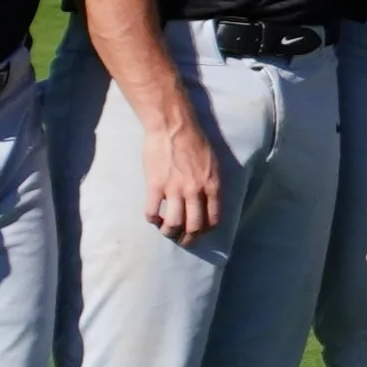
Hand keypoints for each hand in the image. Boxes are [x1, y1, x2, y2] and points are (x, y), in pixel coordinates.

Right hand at [139, 94, 227, 241]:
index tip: (200, 232)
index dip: (206, 230)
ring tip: (166, 231)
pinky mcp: (155, 185)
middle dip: (189, 238)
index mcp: (212, 186)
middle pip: (194, 226)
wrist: (173, 126)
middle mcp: (195, 191)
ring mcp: (175, 189)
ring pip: (173, 224)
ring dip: (169, 232)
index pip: (213, 218)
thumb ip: (211, 183)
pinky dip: (152, 219)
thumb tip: (208, 201)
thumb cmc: (194, 141)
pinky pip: (152, 212)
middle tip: (183, 240)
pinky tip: (153, 217)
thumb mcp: (213, 163)